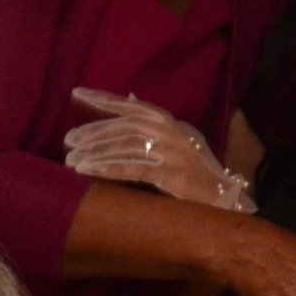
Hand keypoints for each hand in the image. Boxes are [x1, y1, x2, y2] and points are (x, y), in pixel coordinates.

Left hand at [63, 88, 254, 212]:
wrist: (227, 202)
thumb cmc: (197, 176)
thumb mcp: (179, 143)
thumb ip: (153, 126)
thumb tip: (127, 99)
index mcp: (173, 124)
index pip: (134, 107)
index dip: (104, 99)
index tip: (77, 93)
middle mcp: (174, 133)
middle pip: (125, 127)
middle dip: (94, 132)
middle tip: (68, 141)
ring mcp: (174, 153)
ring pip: (126, 146)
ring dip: (95, 152)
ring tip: (71, 160)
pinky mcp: (172, 175)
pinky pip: (133, 168)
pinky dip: (107, 168)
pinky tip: (87, 171)